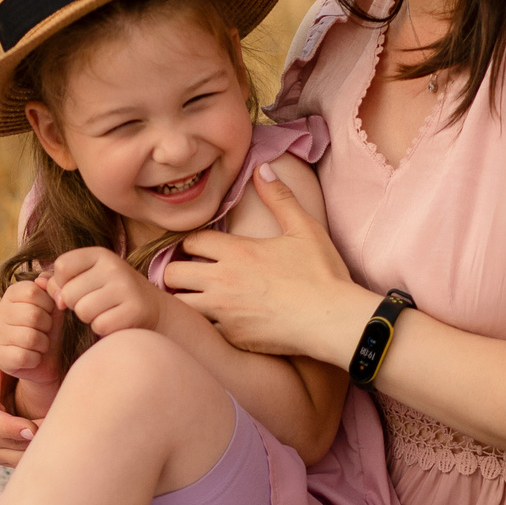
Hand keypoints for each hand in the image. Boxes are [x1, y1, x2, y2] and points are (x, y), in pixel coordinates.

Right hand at [0, 279, 62, 391]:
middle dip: (47, 326)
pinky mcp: (1, 357)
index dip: (49, 304)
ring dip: (43, 344)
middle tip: (45, 330)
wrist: (49, 359)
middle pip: (33, 315)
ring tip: (40, 343)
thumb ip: (53, 286)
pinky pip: (25, 356)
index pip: (32, 292)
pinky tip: (33, 356)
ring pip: (31, 337)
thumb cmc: (51, 327)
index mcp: (12, 293)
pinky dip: (36, 359)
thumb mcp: (55, 304)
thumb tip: (43, 281)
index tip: (49, 312)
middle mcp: (0, 312)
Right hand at [0, 328, 37, 466]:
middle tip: (50, 433)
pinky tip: (49, 444)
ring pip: (7, 457)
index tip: (31, 429)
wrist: (14, 386)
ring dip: (30, 450)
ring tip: (53, 435)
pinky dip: (32, 457)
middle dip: (23, 441)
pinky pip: (15, 464)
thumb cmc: (9, 366)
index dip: (5, 427)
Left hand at [43, 247, 167, 339]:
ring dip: (89, 318)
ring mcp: (126, 288)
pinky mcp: (135, 310)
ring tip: (105, 312)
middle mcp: (114, 267)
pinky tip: (115, 321)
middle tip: (95, 303)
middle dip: (76, 305)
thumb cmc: (110, 294)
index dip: (62, 284)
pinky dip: (103, 328)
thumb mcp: (88, 278)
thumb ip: (60, 279)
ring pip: (83, 311)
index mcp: (100, 254)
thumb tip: (38, 284)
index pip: (62, 266)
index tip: (76, 289)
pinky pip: (100, 325)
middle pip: (69, 294)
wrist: (153, 309)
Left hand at [171, 163, 368, 361]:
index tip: (200, 249)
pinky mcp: (231, 337)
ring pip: (180, 304)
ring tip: (197, 297)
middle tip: (189, 274)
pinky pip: (202, 330)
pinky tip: (217, 321)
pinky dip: (204, 325)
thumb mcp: (304, 228)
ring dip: (184, 299)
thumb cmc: (322, 273)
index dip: (192, 243)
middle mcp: (222, 281)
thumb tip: (262, 167)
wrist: (333, 320)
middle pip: (172, 273)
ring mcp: (224, 312)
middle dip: (177, 271)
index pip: (190, 241)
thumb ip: (279, 197)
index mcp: (236, 252)